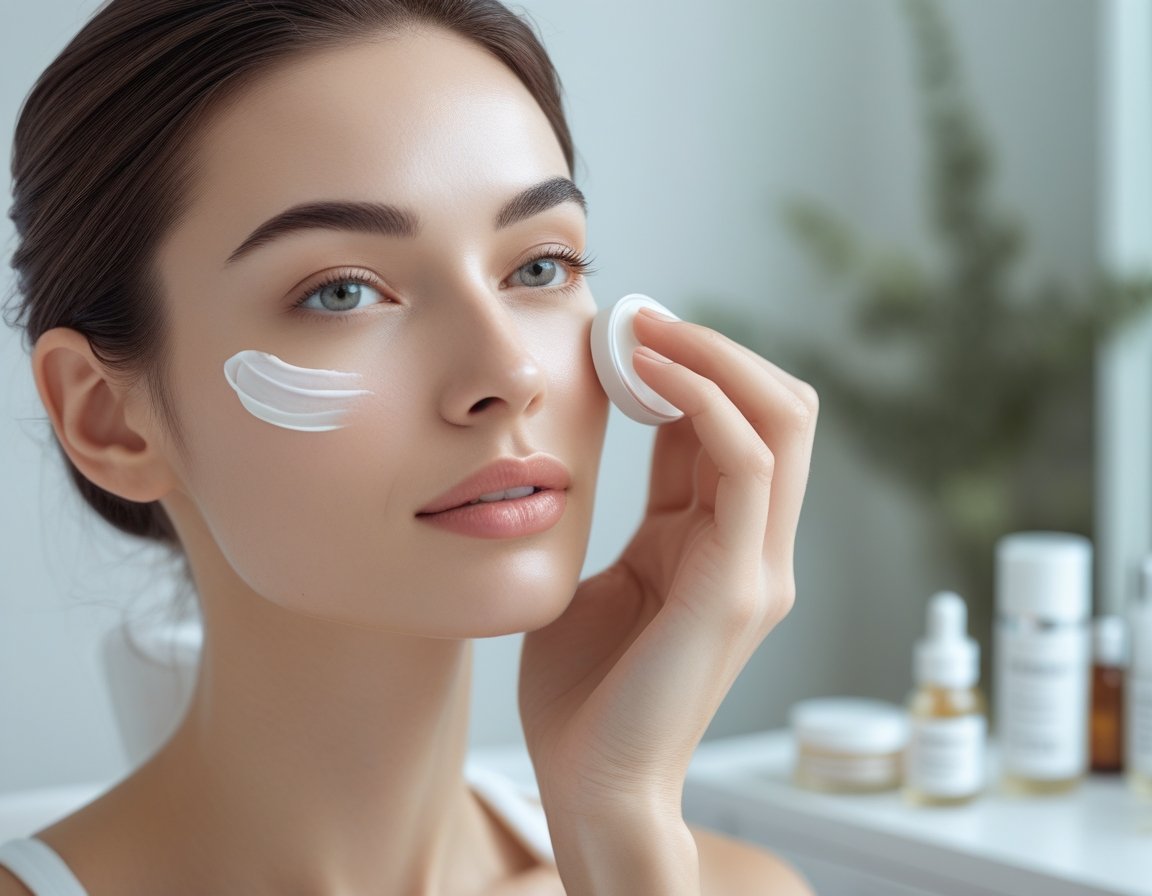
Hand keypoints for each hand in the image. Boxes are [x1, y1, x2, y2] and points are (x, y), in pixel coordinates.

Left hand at [520, 307, 818, 818]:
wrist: (592, 784)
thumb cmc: (585, 690)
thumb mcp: (608, 571)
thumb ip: (636, 509)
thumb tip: (623, 425)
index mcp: (721, 544)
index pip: (734, 427)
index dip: (690, 367)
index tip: (628, 329)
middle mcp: (757, 548)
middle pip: (781, 410)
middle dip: (715, 350)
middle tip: (643, 318)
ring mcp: (758, 567)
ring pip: (781, 422)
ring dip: (715, 358)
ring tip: (647, 329)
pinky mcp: (738, 586)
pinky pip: (747, 464)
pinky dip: (707, 401)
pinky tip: (651, 375)